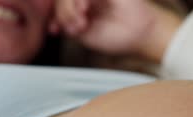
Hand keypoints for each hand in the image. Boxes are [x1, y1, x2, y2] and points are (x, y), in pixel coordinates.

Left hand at [53, 0, 181, 61]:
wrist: (139, 33)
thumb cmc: (117, 36)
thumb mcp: (85, 37)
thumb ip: (68, 26)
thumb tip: (56, 22)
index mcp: (80, 12)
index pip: (58, 9)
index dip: (53, 17)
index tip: (55, 30)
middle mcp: (85, 0)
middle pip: (61, 0)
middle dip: (62, 14)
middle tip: (75, 27)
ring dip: (69, 8)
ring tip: (81, 21)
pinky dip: (79, 0)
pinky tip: (85, 9)